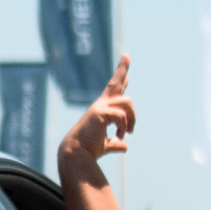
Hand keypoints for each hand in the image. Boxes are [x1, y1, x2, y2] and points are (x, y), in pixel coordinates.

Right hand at [57, 56, 134, 173]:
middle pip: (115, 83)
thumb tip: (124, 146)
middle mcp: (100, 105)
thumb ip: (115, 143)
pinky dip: (124, 127)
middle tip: (126, 55)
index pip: (113, 91)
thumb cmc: (89, 150)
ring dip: (132, 118)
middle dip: (122, 68)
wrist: (78, 154)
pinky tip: (119, 136)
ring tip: (129, 132)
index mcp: (102, 110)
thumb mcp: (106, 145)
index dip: (120, 79)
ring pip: (127, 102)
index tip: (126, 68)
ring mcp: (100, 107)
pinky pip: (122, 116)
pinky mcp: (100, 113)